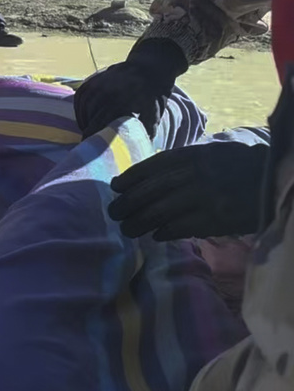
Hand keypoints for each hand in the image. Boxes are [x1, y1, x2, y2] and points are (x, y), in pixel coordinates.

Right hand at [73, 38, 188, 138]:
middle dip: (88, 131)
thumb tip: (138, 150)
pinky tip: (85, 117)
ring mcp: (98, 84)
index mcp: (121, 102)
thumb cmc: (153, 95)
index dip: (93, 137)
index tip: (90, 147)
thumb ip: (144, 132)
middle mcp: (106, 92)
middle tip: (89, 142)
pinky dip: (80, 109)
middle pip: (89, 118)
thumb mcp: (154, 114)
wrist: (149, 67)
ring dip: (84, 120)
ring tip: (88, 130)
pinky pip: (80, 97)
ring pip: (83, 108)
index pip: (98, 124)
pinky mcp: (92, 80)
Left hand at [108, 142, 268, 240]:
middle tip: (114, 213)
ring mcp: (204, 197)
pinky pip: (179, 227)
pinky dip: (163, 232)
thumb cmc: (238, 168)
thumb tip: (145, 179)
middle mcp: (195, 174)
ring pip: (159, 211)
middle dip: (127, 204)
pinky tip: (156, 235)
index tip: (115, 187)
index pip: (152, 166)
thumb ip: (181, 164)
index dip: (130, 178)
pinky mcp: (215, 218)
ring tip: (128, 230)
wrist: (275, 180)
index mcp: (193, 155)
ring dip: (138, 222)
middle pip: (149, 191)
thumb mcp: (210, 155)